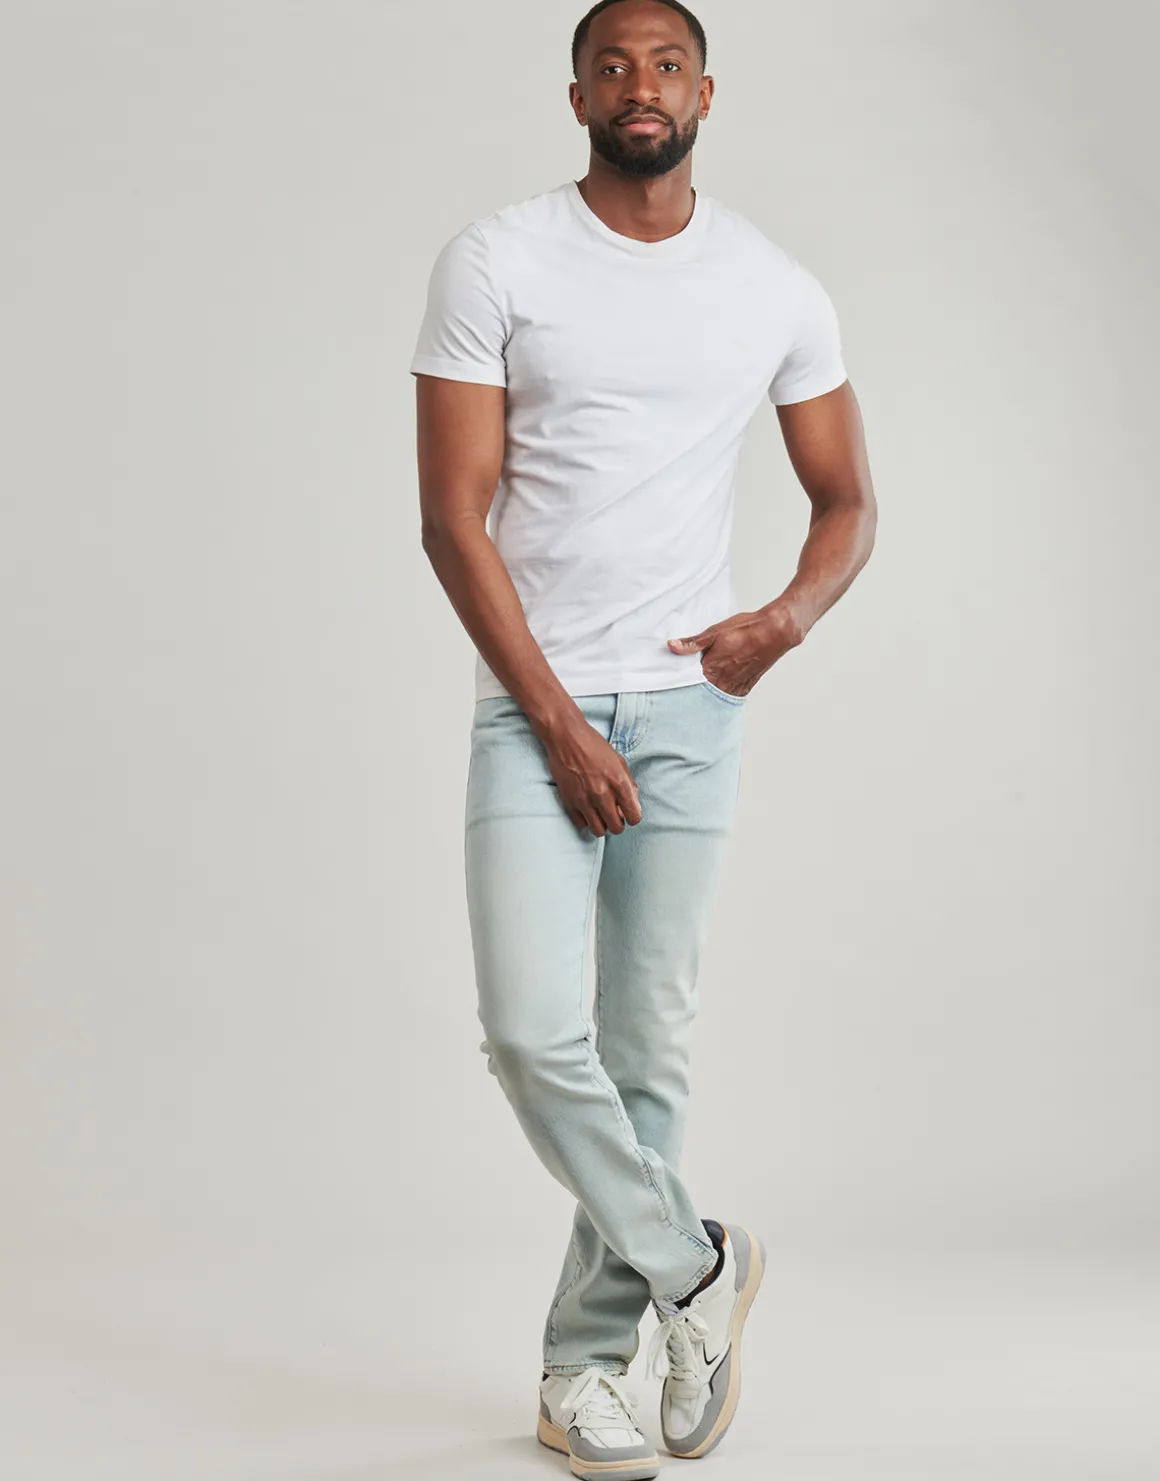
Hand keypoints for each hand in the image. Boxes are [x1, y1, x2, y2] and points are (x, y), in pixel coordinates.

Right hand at [542, 713, 641, 835]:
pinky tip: (587, 809)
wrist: (566, 737)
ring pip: (598, 830)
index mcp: (619, 783)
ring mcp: (584, 800)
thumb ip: (629, 784)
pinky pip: (581, 824)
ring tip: (600, 814)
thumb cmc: (593, 745)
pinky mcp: (569, 801)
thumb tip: (634, 803)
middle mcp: (602, 794)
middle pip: (616, 828)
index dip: (633, 817)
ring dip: (602, 825)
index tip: (628, 813)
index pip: (634, 816)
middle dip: (618, 823)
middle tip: (614, 814)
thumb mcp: (619, 761)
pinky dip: (586, 820)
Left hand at [668, 604, 804, 696]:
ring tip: (694, 693)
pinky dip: (719, 696)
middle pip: (700, 695)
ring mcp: (735, 686)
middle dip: (690, 694)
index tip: (667, 686)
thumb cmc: (747, 630)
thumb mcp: (715, 632)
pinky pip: (728, 697)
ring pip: (714, 699)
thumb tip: (672, 646)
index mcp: (712, 670)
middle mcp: (723, 683)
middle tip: (677, 694)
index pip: (687, 685)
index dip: (678, 685)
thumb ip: (693, 643)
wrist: (775, 632)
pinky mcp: (745, 687)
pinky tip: (714, 691)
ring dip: (705, 696)